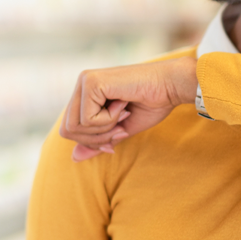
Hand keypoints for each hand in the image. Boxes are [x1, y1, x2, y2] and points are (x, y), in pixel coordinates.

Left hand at [59, 56, 198, 160]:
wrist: (172, 86)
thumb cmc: (152, 104)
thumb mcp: (119, 130)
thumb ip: (97, 142)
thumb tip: (74, 158)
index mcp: (85, 94)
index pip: (69, 129)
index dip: (92, 140)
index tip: (118, 133)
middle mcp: (81, 85)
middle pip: (67, 130)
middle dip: (97, 138)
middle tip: (121, 125)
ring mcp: (84, 81)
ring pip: (75, 126)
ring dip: (104, 129)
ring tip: (123, 112)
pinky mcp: (91, 82)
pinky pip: (88, 119)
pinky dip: (109, 119)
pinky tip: (123, 103)